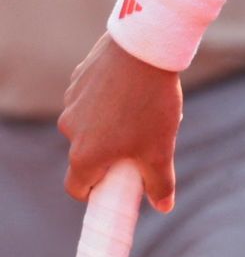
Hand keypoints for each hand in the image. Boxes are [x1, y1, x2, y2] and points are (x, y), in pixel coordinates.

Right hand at [58, 34, 183, 210]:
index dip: (96, 191)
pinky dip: (108, 100)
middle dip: (110, 155)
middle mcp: (69, 131)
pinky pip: (92, 99)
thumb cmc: (151, 103)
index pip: (78, 187)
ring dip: (110, 125)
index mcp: (84, 155)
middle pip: (86, 155)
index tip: (116, 186)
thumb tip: (163, 207)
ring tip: (142, 111)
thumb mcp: (160, 148)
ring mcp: (71, 104)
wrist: (145, 49)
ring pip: (90, 125)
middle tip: (139, 145)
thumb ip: (159, 182)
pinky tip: (133, 89)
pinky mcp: (78, 80)